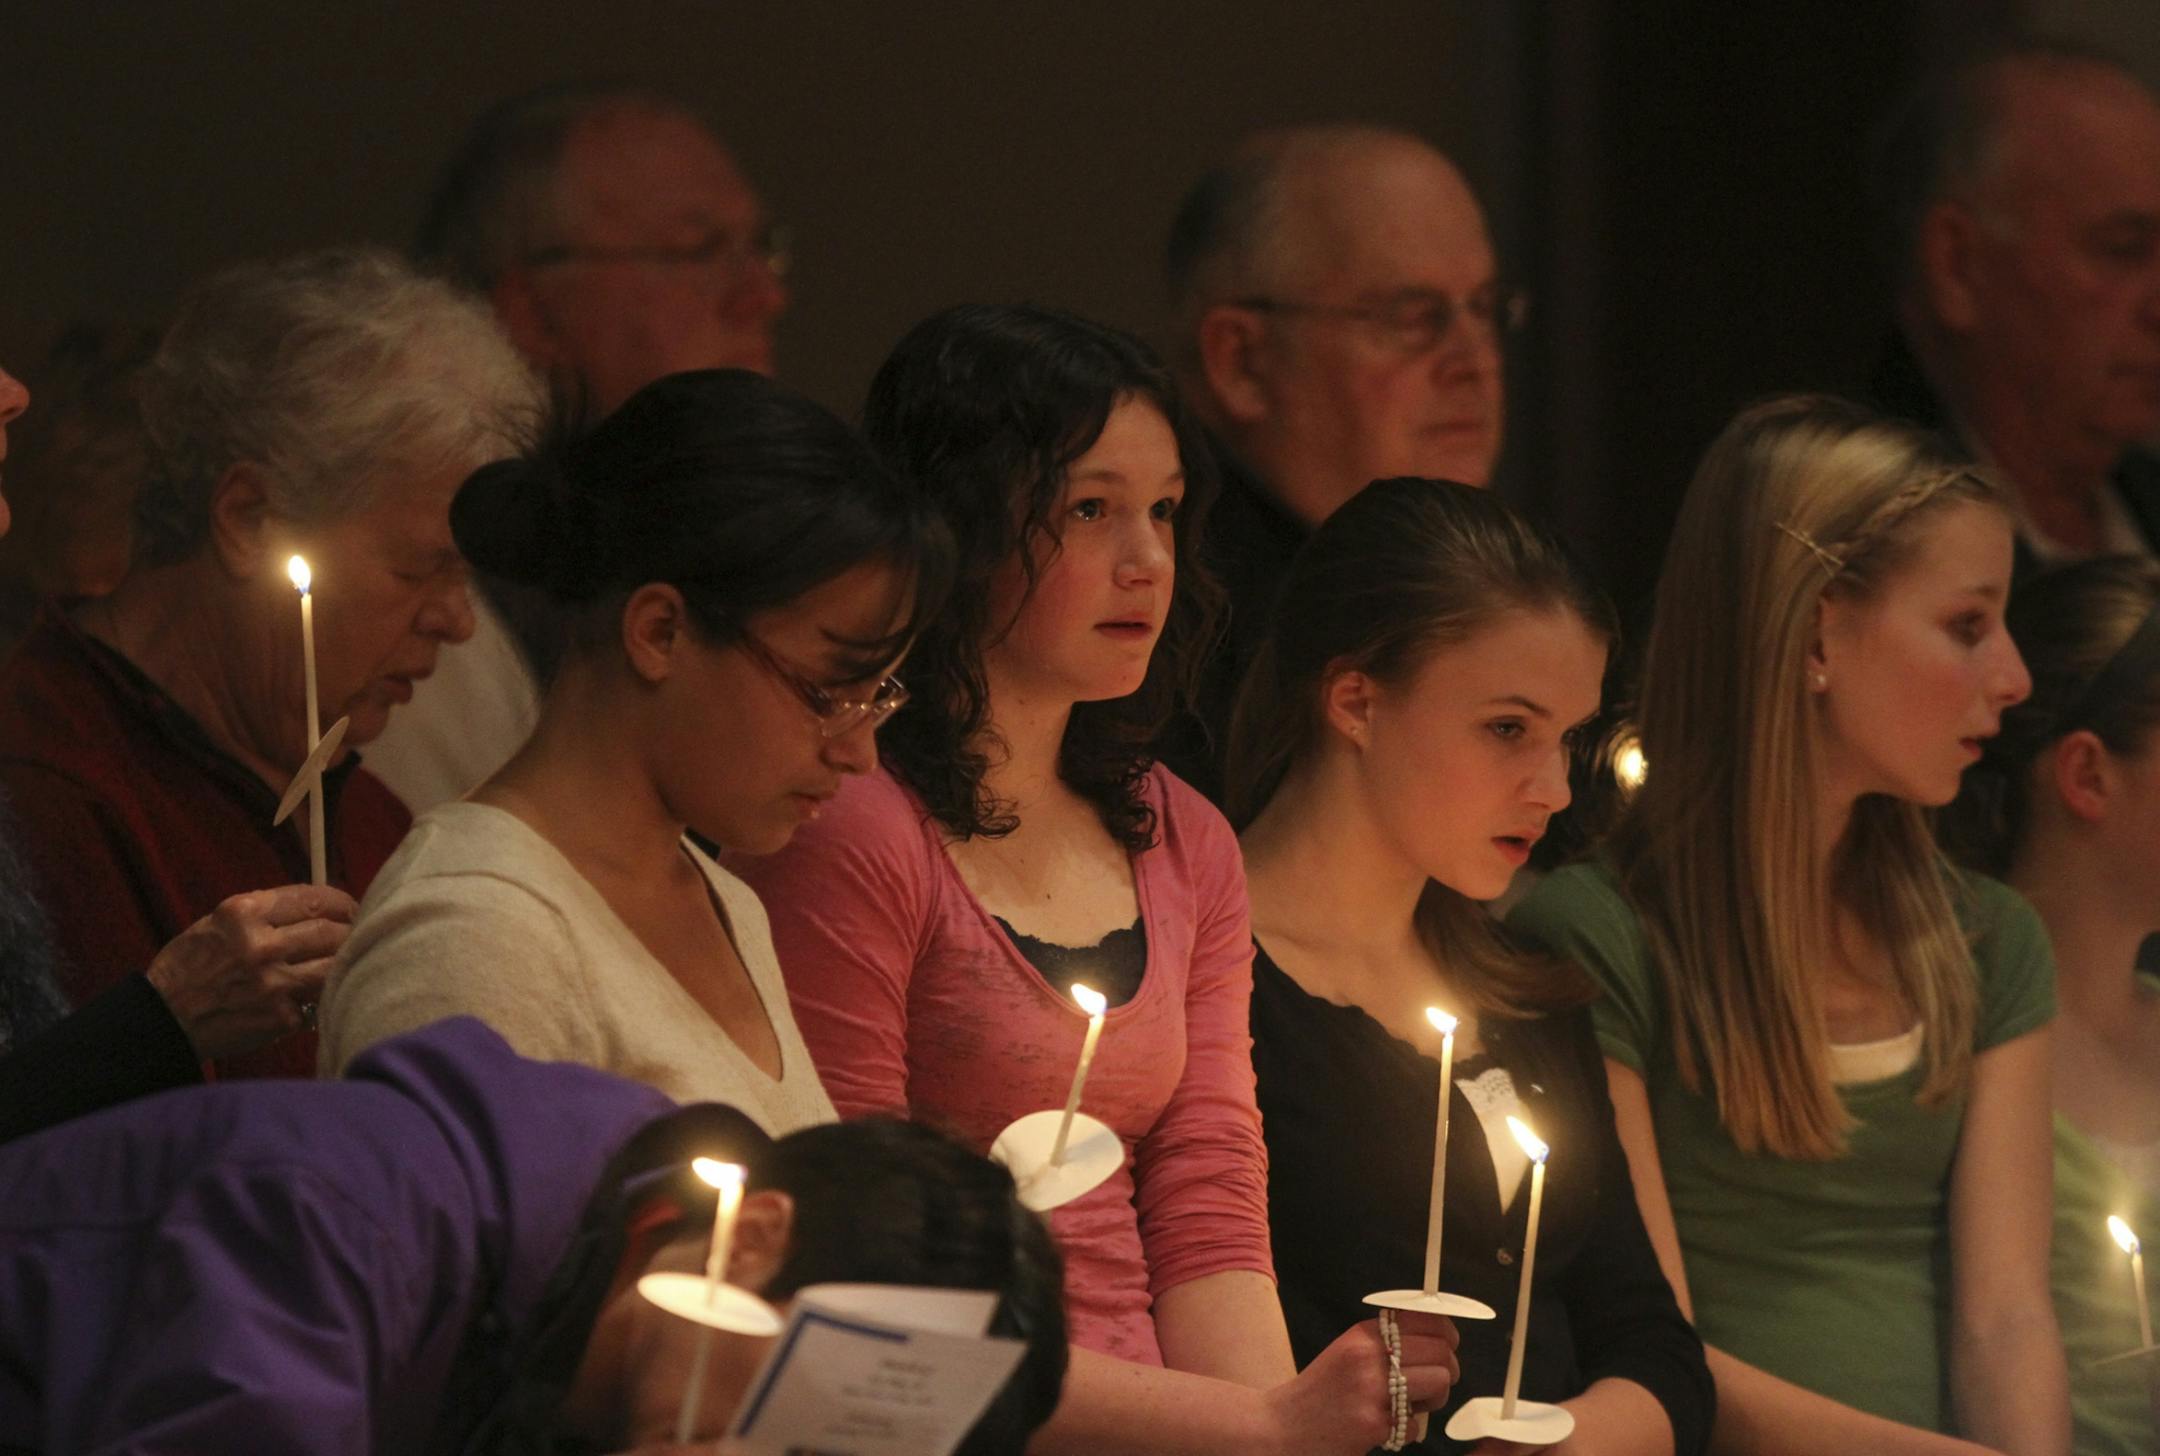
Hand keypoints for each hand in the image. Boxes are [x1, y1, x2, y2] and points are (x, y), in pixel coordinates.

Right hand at [144, 884, 355, 1059]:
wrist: (163, 1018)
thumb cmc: (190, 967)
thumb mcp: (217, 923)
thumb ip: (265, 913)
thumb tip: (319, 907)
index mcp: (243, 912)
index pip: (313, 899)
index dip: (341, 903)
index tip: (350, 908)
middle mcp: (260, 945)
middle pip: (331, 931)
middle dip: (350, 932)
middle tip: (356, 935)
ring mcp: (272, 983)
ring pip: (334, 965)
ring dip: (345, 963)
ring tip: (348, 961)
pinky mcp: (280, 1016)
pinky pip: (319, 1001)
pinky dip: (325, 996)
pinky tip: (324, 993)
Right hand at [1260, 1312, 1459, 1455]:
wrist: (1281, 1428)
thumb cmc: (1321, 1392)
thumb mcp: (1348, 1352)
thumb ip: (1386, 1342)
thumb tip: (1440, 1340)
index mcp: (1363, 1333)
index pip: (1426, 1318)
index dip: (1447, 1332)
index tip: (1448, 1345)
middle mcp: (1369, 1355)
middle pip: (1440, 1352)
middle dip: (1448, 1369)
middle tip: (1437, 1383)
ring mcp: (1372, 1390)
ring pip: (1438, 1383)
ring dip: (1434, 1400)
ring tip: (1413, 1407)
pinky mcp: (1373, 1424)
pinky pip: (1416, 1424)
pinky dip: (1407, 1430)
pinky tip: (1386, 1428)